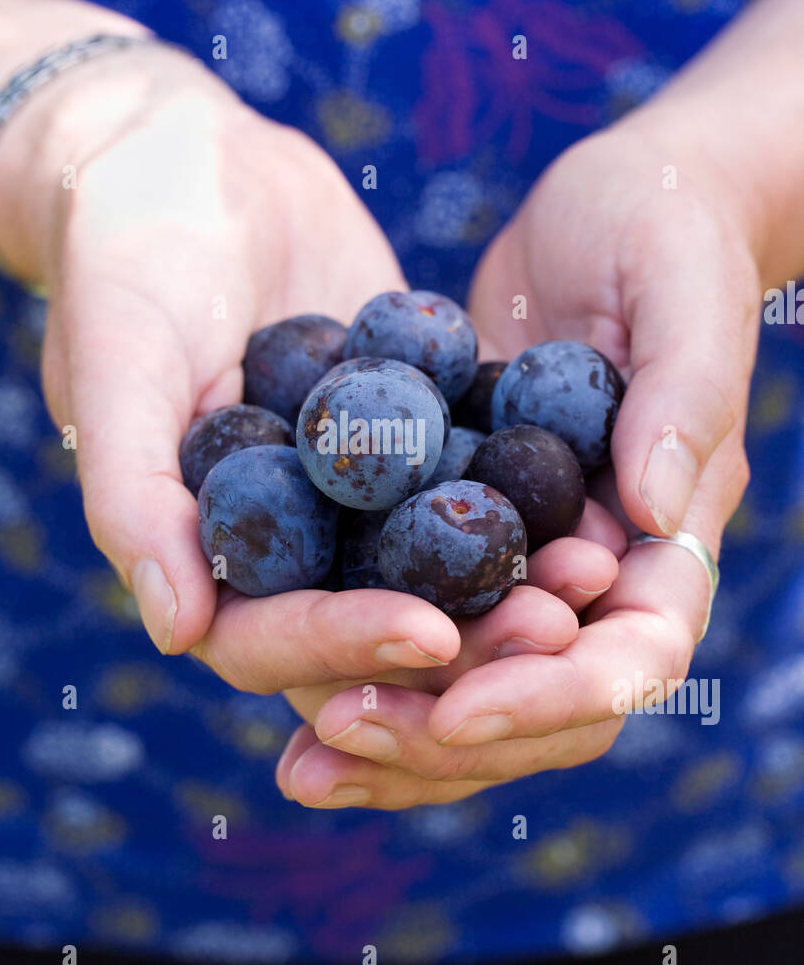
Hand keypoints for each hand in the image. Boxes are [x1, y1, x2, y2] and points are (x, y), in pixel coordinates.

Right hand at [18, 45, 606, 702]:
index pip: (268, 635)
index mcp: (200, 551)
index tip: (432, 635)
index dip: (345, 643)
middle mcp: (281, 538)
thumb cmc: (126, 254)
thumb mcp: (116, 364)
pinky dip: (527, 488)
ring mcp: (350, 488)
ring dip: (508, 577)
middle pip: (367, 621)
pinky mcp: (411, 429)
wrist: (192, 153)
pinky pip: (470, 471)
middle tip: (549, 626)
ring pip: (432, 563)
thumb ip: (132, 497)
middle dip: (458, 634)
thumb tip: (179, 632)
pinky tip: (595, 488)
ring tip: (590, 572)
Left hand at [277, 119, 761, 807]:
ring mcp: (524, 556)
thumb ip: (682, 399)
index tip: (454, 710)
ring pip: (468, 682)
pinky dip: (353, 654)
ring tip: (298, 762)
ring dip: (389, 729)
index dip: (547, 697)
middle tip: (340, 737)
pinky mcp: (454, 525)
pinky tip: (280, 676)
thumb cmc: (669, 226)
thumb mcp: (683, 292)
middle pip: (541, 703)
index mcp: (668, 535)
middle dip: (446, 737)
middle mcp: (600, 569)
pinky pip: (409, 612)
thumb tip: (645, 516)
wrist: (614, 201)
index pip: (631, 656)